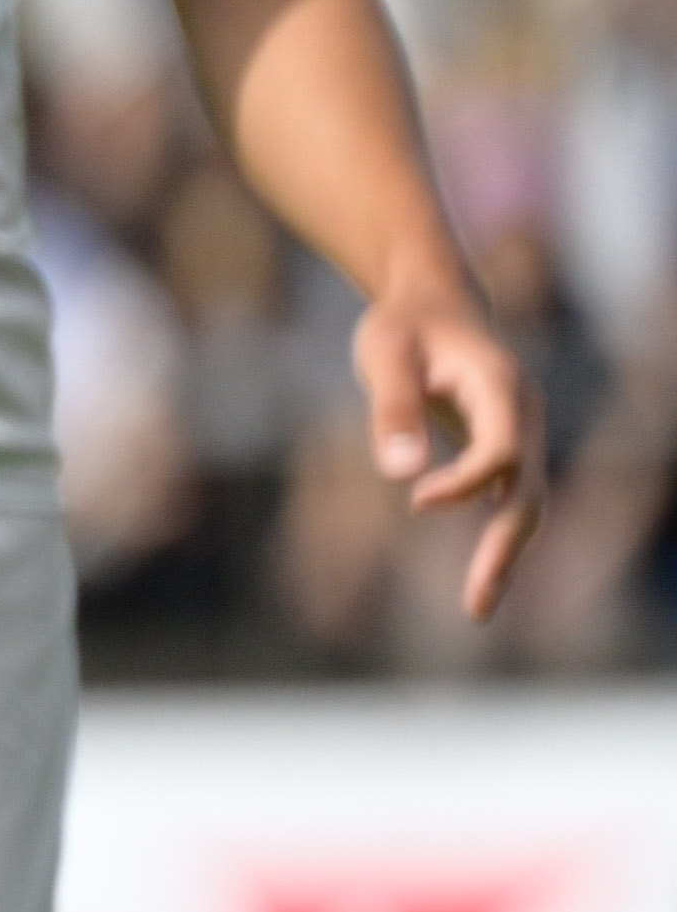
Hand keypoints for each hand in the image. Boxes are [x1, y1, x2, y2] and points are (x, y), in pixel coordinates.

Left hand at [358, 271, 545, 622]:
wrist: (432, 302)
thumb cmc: (403, 325)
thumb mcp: (383, 353)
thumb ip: (392, 408)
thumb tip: (399, 473)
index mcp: (501, 388)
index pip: (501, 450)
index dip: (466, 482)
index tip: (416, 502)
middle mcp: (525, 416)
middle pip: (527, 492)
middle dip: (504, 550)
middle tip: (473, 606)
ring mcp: (521, 435)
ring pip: (524, 504)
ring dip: (504, 556)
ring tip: (476, 610)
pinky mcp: (505, 449)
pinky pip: (509, 501)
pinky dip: (498, 540)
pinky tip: (482, 580)